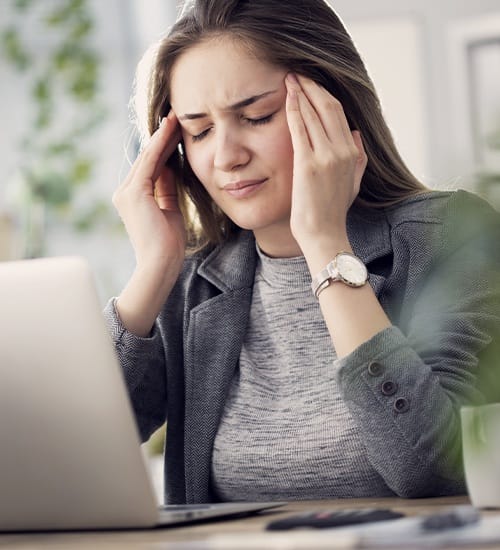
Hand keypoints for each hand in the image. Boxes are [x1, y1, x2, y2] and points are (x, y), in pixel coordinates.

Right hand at [112, 111, 185, 273]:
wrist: (160, 264)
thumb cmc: (168, 244)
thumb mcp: (170, 209)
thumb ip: (167, 188)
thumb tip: (171, 167)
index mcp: (134, 198)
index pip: (151, 167)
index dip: (164, 148)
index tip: (177, 131)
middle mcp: (125, 192)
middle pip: (148, 159)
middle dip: (163, 137)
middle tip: (176, 116)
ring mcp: (127, 192)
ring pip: (148, 157)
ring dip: (162, 136)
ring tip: (174, 117)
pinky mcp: (133, 193)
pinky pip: (149, 163)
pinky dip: (160, 145)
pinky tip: (169, 130)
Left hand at [285, 74, 366, 255]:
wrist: (323, 234)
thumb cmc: (333, 212)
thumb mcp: (353, 183)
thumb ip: (358, 157)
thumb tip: (357, 133)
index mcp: (352, 153)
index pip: (338, 114)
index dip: (324, 94)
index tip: (311, 83)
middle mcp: (342, 150)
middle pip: (328, 107)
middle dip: (312, 86)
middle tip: (298, 73)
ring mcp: (326, 157)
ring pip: (314, 114)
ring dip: (301, 92)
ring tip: (289, 78)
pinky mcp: (308, 165)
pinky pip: (300, 129)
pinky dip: (294, 109)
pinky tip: (287, 97)